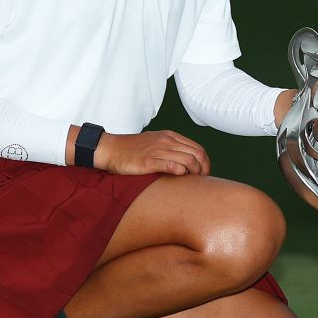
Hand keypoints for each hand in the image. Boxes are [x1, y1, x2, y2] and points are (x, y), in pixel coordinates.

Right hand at [96, 130, 210, 176]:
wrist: (111, 149)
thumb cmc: (132, 149)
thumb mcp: (155, 142)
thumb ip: (171, 148)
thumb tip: (187, 162)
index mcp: (170, 136)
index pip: (198, 148)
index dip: (206, 162)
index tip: (204, 173)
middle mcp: (166, 141)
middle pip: (197, 154)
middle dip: (204, 169)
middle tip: (201, 180)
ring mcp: (158, 150)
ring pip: (188, 160)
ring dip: (194, 173)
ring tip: (192, 181)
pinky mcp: (148, 161)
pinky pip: (172, 165)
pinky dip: (181, 172)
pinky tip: (180, 176)